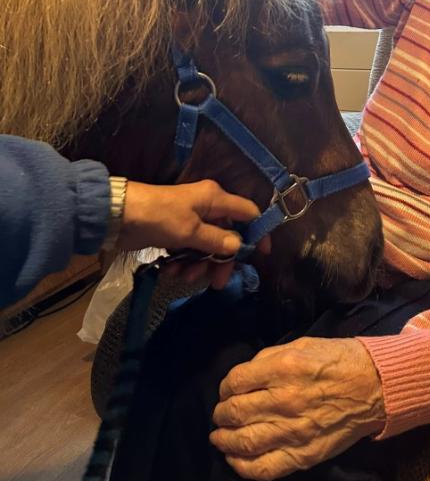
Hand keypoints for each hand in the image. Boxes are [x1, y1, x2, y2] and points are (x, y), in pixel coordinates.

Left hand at [118, 179, 267, 289]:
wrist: (118, 216)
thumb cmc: (159, 217)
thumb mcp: (191, 231)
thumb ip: (218, 240)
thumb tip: (240, 246)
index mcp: (215, 198)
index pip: (248, 212)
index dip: (258, 232)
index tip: (260, 255)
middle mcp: (207, 207)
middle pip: (227, 235)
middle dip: (221, 260)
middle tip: (217, 282)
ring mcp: (190, 220)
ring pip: (207, 247)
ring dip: (198, 265)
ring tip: (183, 277)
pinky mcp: (175, 232)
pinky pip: (188, 250)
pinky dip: (183, 262)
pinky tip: (170, 271)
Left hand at [210, 337, 384, 480]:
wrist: (374, 386)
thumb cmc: (339, 360)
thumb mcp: (302, 344)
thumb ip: (270, 358)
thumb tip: (246, 376)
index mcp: (284, 367)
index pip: (236, 381)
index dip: (224, 387)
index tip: (226, 390)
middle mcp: (285, 399)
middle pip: (235, 411)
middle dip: (221, 413)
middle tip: (220, 413)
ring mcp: (294, 430)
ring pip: (244, 441)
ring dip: (224, 440)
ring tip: (219, 436)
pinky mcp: (304, 454)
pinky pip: (265, 467)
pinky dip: (243, 466)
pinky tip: (235, 459)